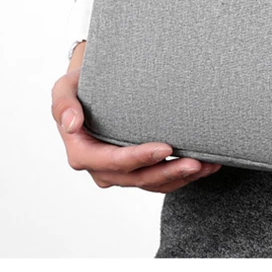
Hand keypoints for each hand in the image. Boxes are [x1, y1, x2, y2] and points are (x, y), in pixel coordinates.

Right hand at [52, 41, 221, 191]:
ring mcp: (121, 172)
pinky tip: (207, 166)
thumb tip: (71, 124)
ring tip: (208, 166)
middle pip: (138, 178)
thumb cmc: (79, 87)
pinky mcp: (137, 169)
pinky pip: (161, 180)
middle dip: (168, 172)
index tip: (166, 148)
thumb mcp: (64, 88)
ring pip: (153, 183)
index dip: (140, 158)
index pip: (114, 162)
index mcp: (82, 152)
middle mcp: (102, 168)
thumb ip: (63, 104)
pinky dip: (183, 176)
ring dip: (181, 178)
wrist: (91, 91)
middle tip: (196, 162)